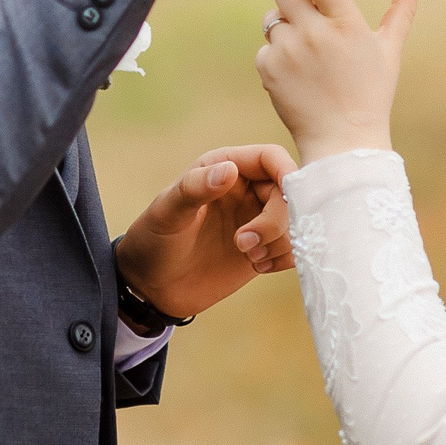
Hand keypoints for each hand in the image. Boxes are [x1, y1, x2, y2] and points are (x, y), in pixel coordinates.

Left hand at [114, 144, 294, 320]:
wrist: (151, 286)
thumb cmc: (153, 241)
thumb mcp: (168, 212)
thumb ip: (195, 188)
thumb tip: (230, 170)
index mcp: (224, 167)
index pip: (271, 158)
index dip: (287, 172)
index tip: (288, 197)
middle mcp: (245, 189)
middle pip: (288, 193)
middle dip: (275, 220)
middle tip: (244, 244)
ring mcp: (255, 219)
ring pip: (295, 222)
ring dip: (280, 242)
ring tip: (249, 258)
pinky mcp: (262, 248)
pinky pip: (292, 247)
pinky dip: (284, 258)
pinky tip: (258, 267)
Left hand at [253, 0, 428, 164]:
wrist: (343, 142)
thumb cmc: (372, 92)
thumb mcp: (389, 49)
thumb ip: (404, 8)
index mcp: (346, 22)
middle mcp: (314, 33)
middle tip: (304, 11)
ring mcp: (288, 52)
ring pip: (272, 18)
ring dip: (285, 27)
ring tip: (308, 56)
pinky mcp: (268, 70)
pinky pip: (264, 47)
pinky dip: (277, 57)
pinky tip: (297, 77)